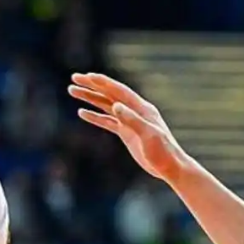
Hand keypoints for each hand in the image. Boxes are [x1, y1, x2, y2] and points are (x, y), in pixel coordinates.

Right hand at [68, 72, 188, 182]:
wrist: (170, 167)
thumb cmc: (163, 152)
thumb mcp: (148, 135)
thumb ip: (132, 119)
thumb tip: (115, 105)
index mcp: (141, 108)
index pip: (118, 91)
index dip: (102, 82)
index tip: (87, 76)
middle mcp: (134, 111)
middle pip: (109, 94)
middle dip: (91, 85)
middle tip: (74, 78)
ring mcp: (129, 121)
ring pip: (105, 105)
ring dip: (89, 98)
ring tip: (73, 91)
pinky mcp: (126, 132)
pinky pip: (107, 121)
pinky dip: (94, 116)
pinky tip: (82, 112)